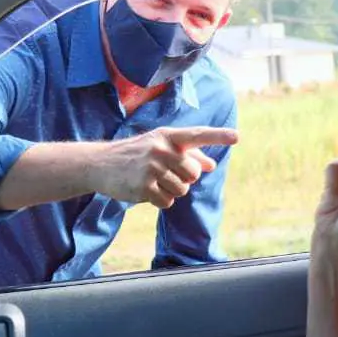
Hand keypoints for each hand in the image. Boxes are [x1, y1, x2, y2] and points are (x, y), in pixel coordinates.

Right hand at [91, 126, 238, 208]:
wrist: (100, 164)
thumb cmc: (136, 154)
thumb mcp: (159, 146)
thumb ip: (187, 154)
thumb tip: (212, 164)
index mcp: (167, 136)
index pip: (197, 135)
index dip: (218, 136)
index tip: (237, 137)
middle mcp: (160, 149)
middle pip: (193, 173)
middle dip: (183, 178)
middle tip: (164, 173)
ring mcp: (151, 168)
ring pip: (182, 190)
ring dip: (171, 190)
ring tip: (152, 181)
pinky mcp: (143, 187)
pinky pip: (167, 201)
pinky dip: (160, 200)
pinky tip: (146, 190)